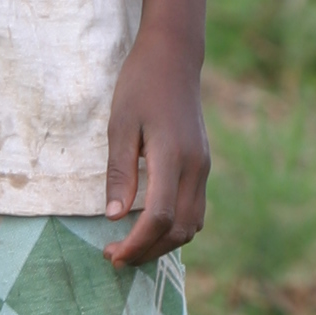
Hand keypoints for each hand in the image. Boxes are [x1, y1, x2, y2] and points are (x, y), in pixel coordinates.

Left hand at [103, 26, 208, 264]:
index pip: (161, 217)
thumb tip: (115, 216)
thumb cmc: (140, 85)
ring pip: (193, 224)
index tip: (112, 254)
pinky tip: (149, 227)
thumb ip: (119, 172)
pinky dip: (175, 228)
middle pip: (180, 230)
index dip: (137, 243)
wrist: (175, 58)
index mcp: (173, 156)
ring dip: (163, 244)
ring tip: (130, 247)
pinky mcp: (203, 165)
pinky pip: (195, 209)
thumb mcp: (120, 125)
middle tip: (114, 257)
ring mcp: (203, 167)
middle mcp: (196, 167)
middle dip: (148, 251)